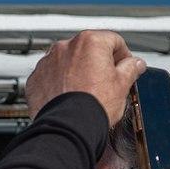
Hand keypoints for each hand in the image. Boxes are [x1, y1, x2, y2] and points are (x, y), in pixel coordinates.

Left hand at [24, 30, 145, 123]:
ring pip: (67, 62)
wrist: (67, 128)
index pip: (113, 40)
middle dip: (98, 63)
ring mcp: (47, 62)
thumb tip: (135, 64)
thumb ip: (130, 68)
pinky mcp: (35, 79)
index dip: (123, 55)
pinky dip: (59, 83)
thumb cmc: (93, 106)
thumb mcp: (122, 85)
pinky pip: (51, 76)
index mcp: (90, 42)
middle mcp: (65, 47)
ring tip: (86, 91)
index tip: (124, 66)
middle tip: (106, 81)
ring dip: (76, 72)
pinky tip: (69, 96)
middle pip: (88, 49)